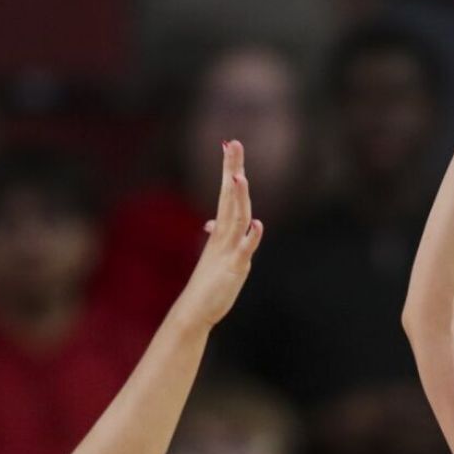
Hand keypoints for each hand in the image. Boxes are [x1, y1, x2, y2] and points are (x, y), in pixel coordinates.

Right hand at [170, 140, 263, 327]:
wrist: (196, 310)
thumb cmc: (208, 282)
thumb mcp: (214, 254)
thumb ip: (217, 236)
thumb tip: (211, 223)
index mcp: (221, 230)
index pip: (226, 193)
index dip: (228, 168)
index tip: (229, 144)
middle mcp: (224, 235)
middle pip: (229, 197)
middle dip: (231, 169)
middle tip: (232, 144)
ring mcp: (228, 250)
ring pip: (236, 219)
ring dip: (237, 198)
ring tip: (238, 176)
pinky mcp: (234, 268)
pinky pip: (244, 251)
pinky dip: (251, 238)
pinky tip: (258, 225)